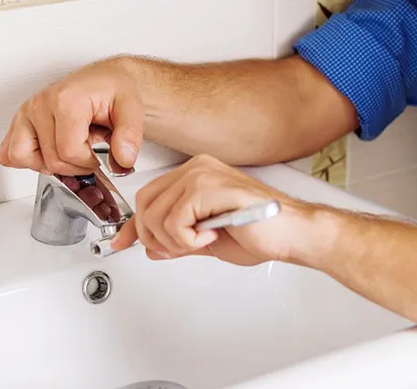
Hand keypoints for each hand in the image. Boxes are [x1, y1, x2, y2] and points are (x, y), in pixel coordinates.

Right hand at [0, 60, 142, 175]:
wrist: (105, 80)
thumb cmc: (113, 91)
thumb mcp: (132, 109)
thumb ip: (130, 136)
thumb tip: (122, 160)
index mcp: (65, 99)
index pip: (69, 151)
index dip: (89, 162)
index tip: (102, 153)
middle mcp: (40, 104)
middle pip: (50, 160)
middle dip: (76, 165)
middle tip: (90, 148)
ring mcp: (26, 112)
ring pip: (23, 157)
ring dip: (49, 163)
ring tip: (70, 149)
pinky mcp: (20, 121)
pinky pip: (9, 153)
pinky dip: (29, 159)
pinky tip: (51, 150)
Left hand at [110, 155, 314, 265]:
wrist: (292, 233)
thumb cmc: (261, 234)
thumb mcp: (206, 240)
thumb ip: (177, 239)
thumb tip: (151, 246)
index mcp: (195, 174)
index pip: (148, 197)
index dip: (134, 225)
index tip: (123, 243)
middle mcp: (196, 168)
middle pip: (145, 205)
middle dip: (155, 237)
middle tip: (182, 248)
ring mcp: (203, 174)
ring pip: (155, 215)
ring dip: (174, 242)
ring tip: (202, 241)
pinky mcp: (210, 187)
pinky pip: (174, 221)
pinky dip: (187, 240)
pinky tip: (211, 236)